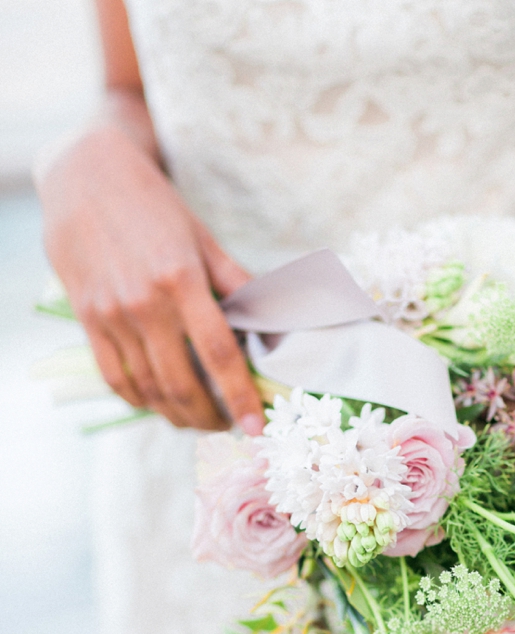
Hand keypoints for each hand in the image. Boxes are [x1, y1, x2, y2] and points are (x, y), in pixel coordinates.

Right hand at [37, 126, 263, 431]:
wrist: (85, 174)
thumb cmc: (153, 205)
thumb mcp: (202, 237)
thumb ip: (237, 282)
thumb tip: (275, 317)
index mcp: (182, 281)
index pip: (218, 354)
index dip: (240, 396)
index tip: (256, 426)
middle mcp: (145, 303)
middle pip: (182, 384)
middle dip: (210, 417)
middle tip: (228, 425)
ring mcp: (113, 315)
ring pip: (149, 388)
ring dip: (177, 415)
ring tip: (198, 420)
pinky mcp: (88, 320)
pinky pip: (115, 377)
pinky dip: (140, 400)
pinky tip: (158, 404)